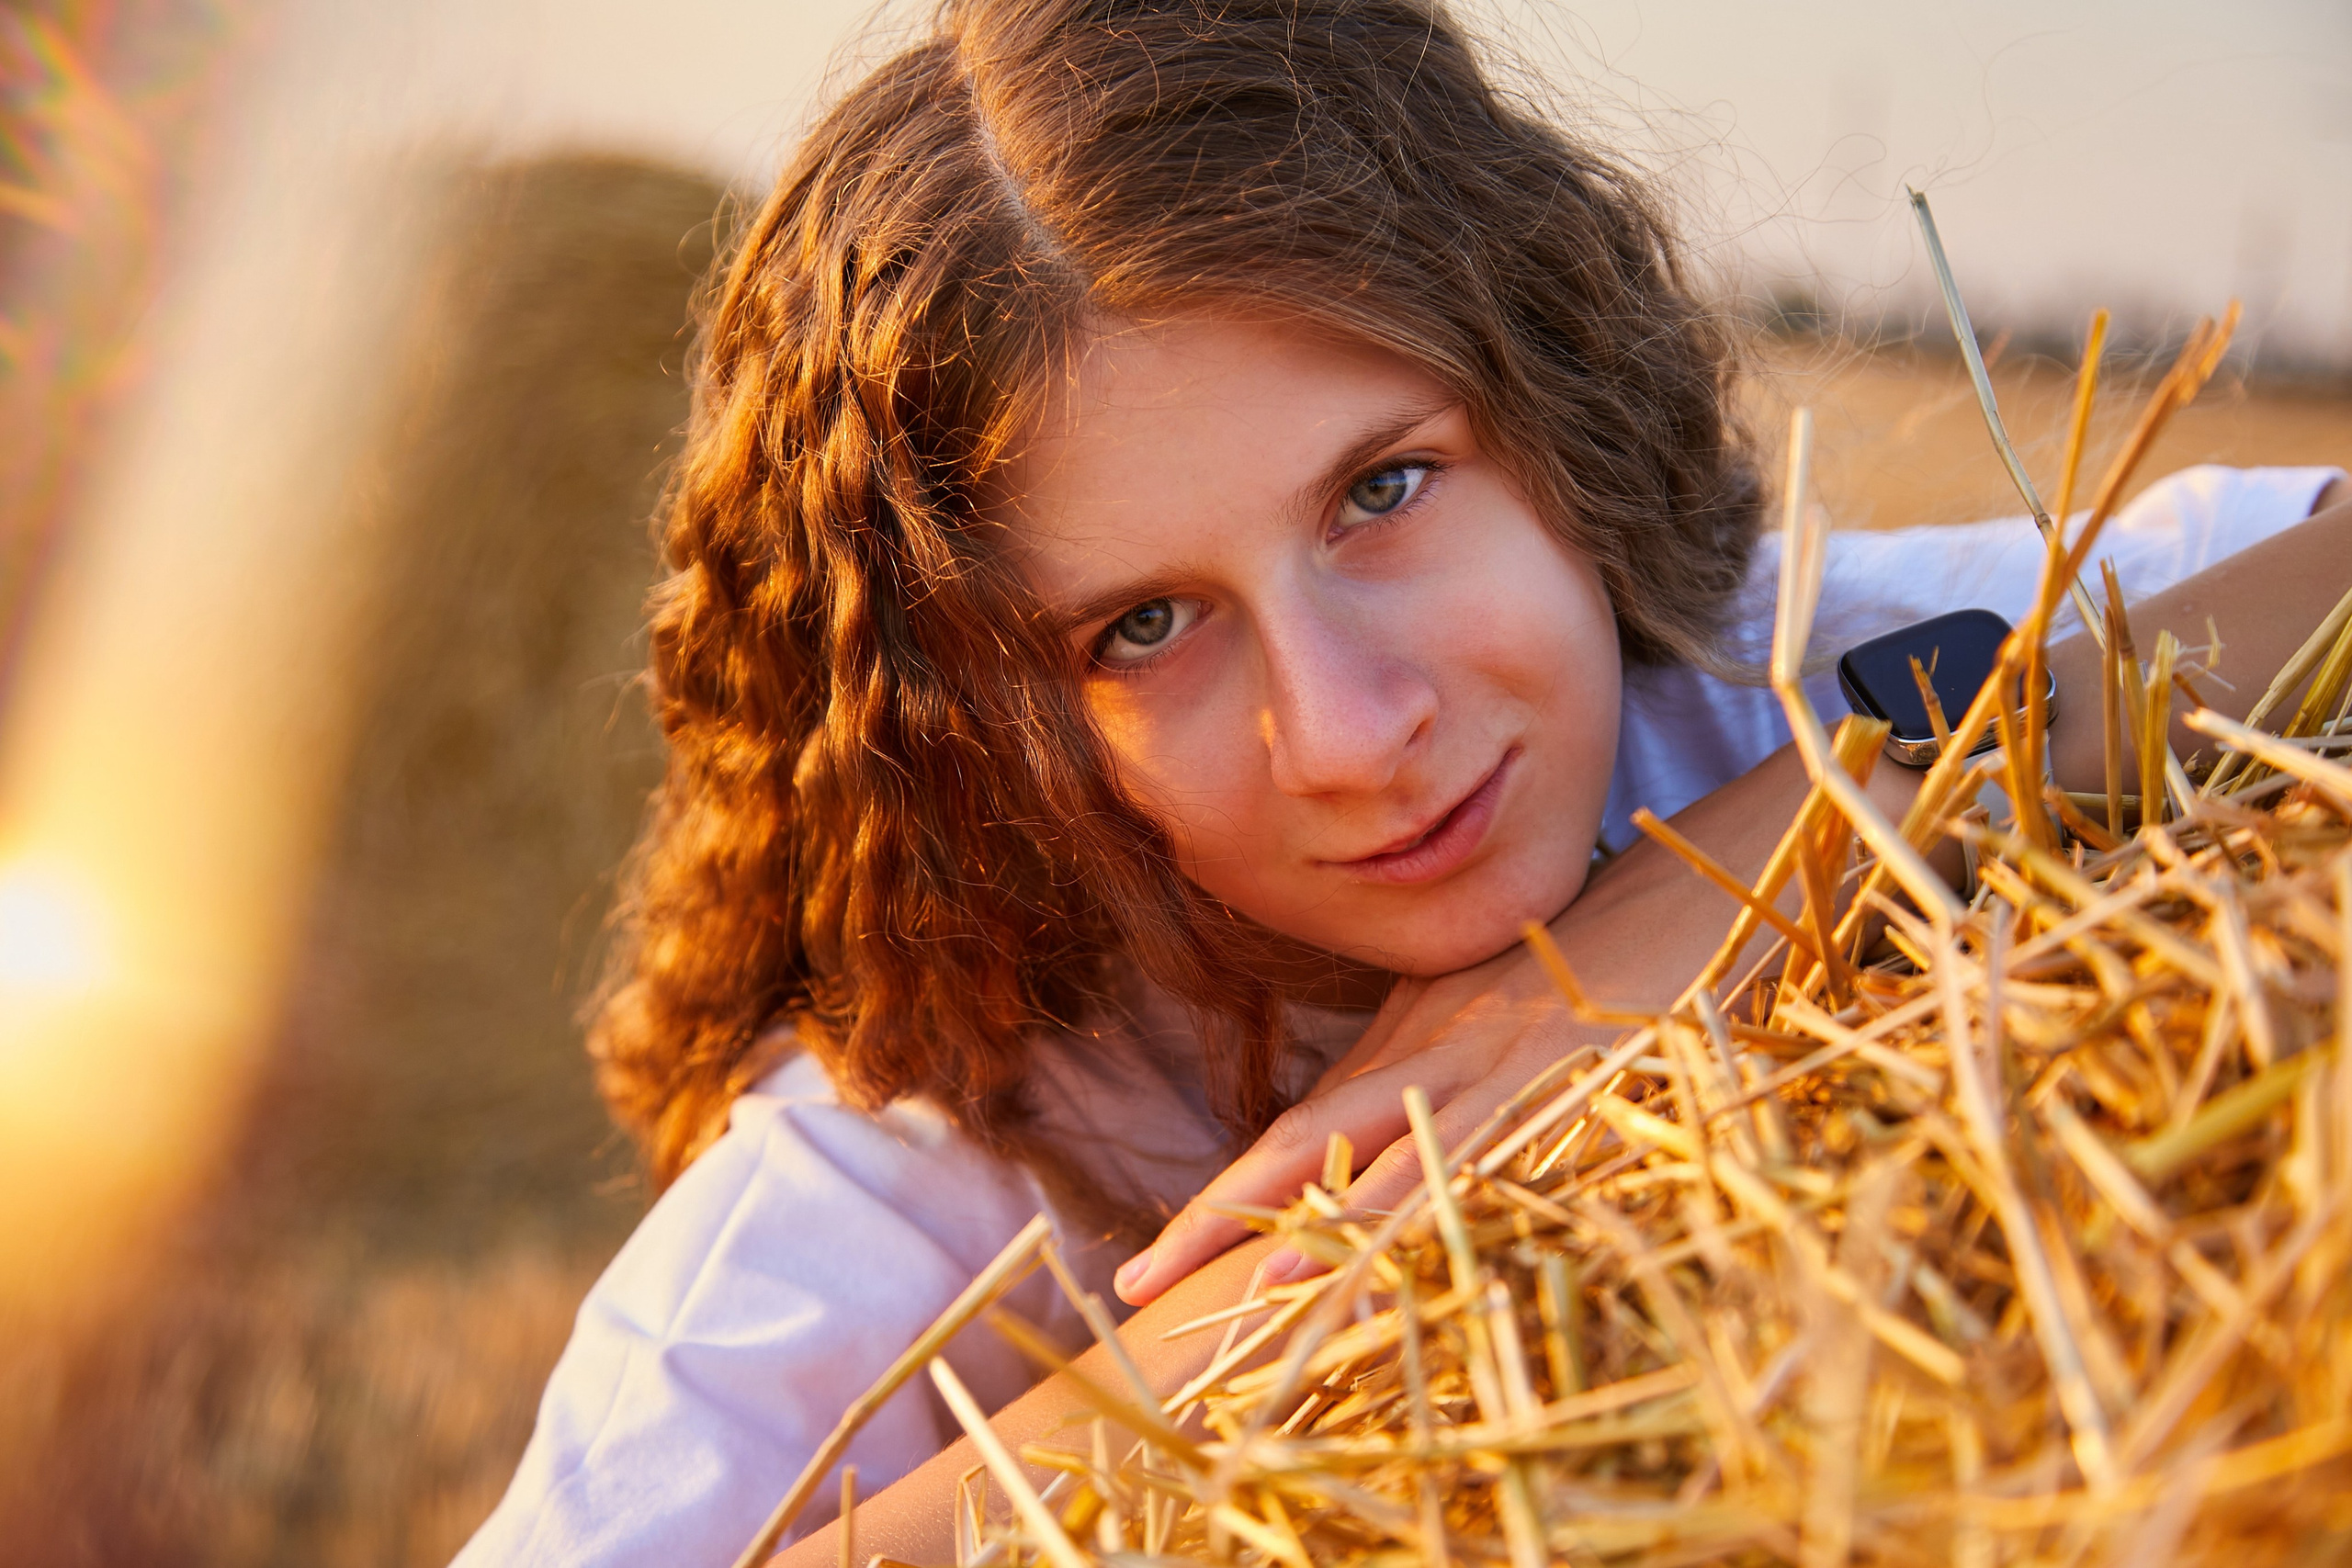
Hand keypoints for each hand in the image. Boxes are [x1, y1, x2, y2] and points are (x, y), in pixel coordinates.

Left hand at [1114, 742, 1846, 1306]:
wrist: (1713, 871)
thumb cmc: (1603, 944)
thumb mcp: (1494, 999)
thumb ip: (1425, 1056)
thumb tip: (1354, 1130)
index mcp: (1417, 1042)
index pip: (1300, 1136)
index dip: (1223, 1201)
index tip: (1146, 1270)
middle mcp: (1447, 1056)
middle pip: (1317, 1147)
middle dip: (1225, 1222)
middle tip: (1139, 1289)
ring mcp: (1517, 1070)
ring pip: (1409, 1166)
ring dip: (1335, 1233)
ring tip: (1260, 1296)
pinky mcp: (1592, 1081)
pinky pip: (1517, 1158)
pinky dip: (1469, 1212)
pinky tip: (1433, 1264)